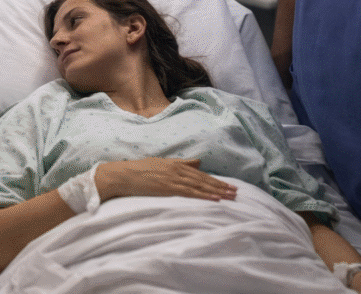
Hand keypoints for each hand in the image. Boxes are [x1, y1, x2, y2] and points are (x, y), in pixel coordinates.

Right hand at [95, 157, 237, 201]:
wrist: (124, 174)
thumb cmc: (140, 170)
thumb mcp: (162, 162)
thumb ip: (181, 162)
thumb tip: (198, 162)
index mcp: (176, 164)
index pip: (201, 174)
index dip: (216, 180)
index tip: (229, 185)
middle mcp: (177, 169)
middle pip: (204, 179)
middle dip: (221, 186)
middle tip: (236, 192)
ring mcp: (173, 178)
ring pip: (200, 186)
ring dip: (216, 191)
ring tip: (230, 196)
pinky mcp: (168, 187)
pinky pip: (190, 192)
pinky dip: (204, 195)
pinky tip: (214, 199)